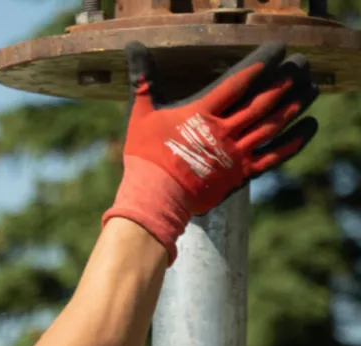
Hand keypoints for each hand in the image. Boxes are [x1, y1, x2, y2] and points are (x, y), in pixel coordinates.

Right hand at [102, 42, 319, 262]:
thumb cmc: (144, 157)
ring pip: (272, 123)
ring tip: (312, 87)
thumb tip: (133, 46)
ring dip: (295, 104)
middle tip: (302, 64)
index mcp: (201, 112)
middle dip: (285, 79)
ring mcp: (234, 153)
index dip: (261, 62)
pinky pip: (273, 155)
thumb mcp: (140, 114)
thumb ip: (143, 79)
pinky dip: (294, 141)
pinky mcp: (240, 174)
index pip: (238, 80)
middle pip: (262, 99)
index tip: (278, 50)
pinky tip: (309, 126)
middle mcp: (223, 130)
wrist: (153, 199)